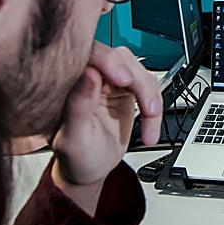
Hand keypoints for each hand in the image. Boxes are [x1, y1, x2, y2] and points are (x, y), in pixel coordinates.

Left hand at [50, 43, 162, 212]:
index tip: (124, 80)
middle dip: (138, 83)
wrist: (90, 170)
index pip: (90, 54)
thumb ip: (79, 106)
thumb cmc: (75, 156)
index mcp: (69, 81)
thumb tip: (89, 74)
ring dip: (150, 97)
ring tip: (149, 125)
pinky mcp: (126, 89)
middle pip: (121, 59)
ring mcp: (109, 81)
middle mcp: (89, 76)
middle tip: (147, 108)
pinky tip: (149, 129)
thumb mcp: (74, 138)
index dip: (109, 61)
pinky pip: (149, 86)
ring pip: (139, 71)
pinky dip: (154, 108)